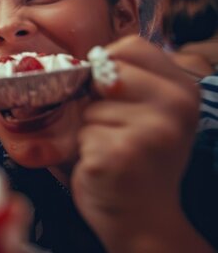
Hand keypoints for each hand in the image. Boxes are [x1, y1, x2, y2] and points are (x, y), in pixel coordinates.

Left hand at [72, 35, 207, 250]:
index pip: (130, 47)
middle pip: (105, 75)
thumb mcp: (146, 111)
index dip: (107, 67)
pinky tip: (105, 166)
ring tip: (113, 151)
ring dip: (90, 130)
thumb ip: (125, 80)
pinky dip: (83, 151)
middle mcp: (174, 108)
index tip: (114, 94)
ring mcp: (149, 132)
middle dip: (97, 102)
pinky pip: (81, 135)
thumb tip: (89, 60)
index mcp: (183, 90)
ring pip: (89, 109)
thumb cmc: (135, 158)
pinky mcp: (119, 155)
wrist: (142, 217)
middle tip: (117, 131)